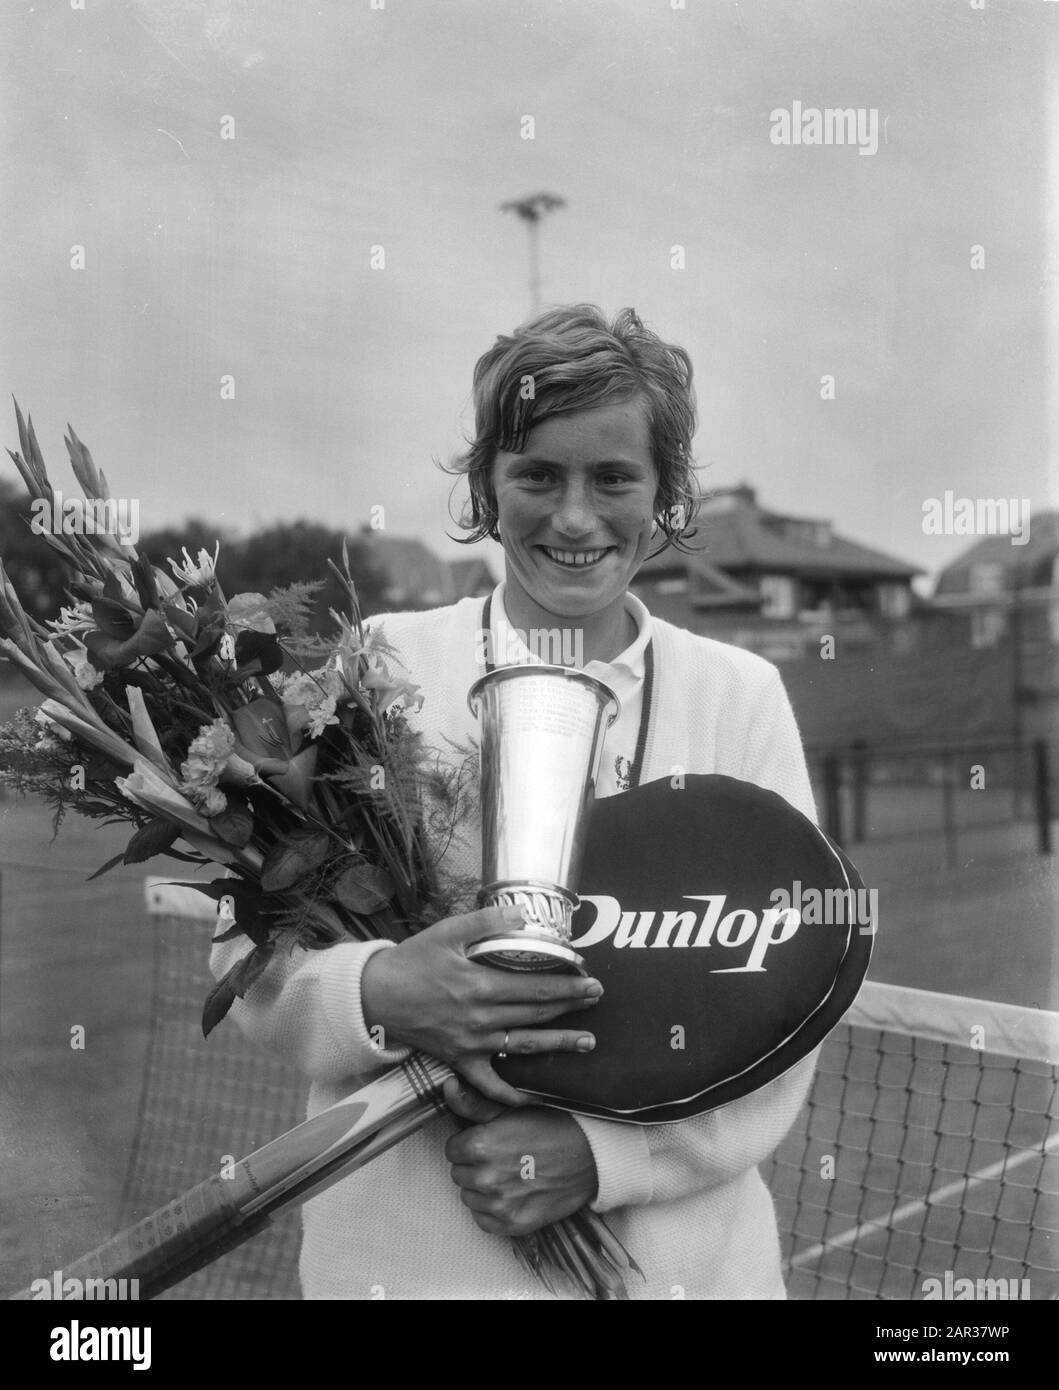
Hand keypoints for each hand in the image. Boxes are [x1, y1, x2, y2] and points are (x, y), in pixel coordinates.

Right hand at [361, 906, 601, 1106]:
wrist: (375, 997)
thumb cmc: (412, 961)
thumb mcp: (447, 932)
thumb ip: (486, 921)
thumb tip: (523, 914)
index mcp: (479, 985)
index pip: (535, 987)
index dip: (567, 985)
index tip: (589, 979)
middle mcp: (479, 1019)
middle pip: (536, 1014)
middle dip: (571, 1007)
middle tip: (597, 999)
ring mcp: (471, 1044)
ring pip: (523, 1047)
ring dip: (558, 1044)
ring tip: (587, 1043)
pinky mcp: (459, 1061)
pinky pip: (489, 1085)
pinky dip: (512, 1095)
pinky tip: (535, 1095)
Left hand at [443, 1080, 597, 1236]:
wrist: (589, 1156)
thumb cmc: (551, 1127)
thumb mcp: (510, 1110)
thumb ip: (473, 1103)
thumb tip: (447, 1086)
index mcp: (480, 1145)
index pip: (452, 1150)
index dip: (469, 1144)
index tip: (488, 1142)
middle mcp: (485, 1177)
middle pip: (459, 1173)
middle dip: (474, 1165)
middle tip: (502, 1157)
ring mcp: (498, 1204)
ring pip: (469, 1196)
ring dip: (482, 1188)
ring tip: (509, 1174)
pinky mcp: (511, 1224)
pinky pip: (483, 1219)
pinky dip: (492, 1209)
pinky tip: (511, 1194)